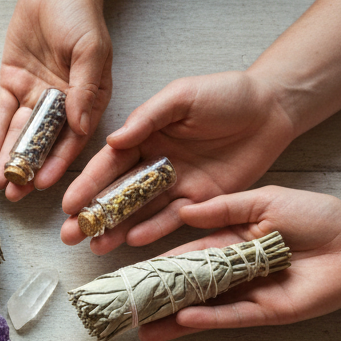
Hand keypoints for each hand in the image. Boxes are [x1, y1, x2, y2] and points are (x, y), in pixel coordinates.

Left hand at [0, 0, 111, 200]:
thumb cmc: (81, 16)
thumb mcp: (91, 49)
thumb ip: (86, 87)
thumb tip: (82, 125)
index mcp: (87, 102)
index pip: (72, 140)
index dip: (58, 163)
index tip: (44, 184)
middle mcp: (62, 105)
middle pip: (43, 143)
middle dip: (28, 169)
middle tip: (14, 194)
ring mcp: (35, 95)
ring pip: (20, 132)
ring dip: (9, 157)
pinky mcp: (12, 84)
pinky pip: (2, 112)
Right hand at [62, 71, 297, 251]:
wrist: (272, 108)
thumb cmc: (226, 94)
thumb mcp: (182, 96)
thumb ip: (148, 117)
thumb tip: (113, 140)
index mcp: (144, 137)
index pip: (109, 164)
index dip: (88, 184)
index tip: (68, 204)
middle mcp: (155, 163)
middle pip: (117, 193)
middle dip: (93, 215)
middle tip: (69, 236)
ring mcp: (176, 185)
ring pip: (140, 211)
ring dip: (116, 229)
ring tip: (94, 247)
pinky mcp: (201, 201)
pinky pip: (173, 218)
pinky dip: (154, 230)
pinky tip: (132, 241)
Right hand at [132, 187, 340, 340]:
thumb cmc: (318, 216)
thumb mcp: (266, 200)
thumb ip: (225, 209)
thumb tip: (186, 210)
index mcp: (228, 242)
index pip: (183, 256)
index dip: (154, 266)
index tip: (126, 275)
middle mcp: (232, 272)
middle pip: (186, 289)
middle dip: (155, 301)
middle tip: (123, 312)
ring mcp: (248, 294)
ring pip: (203, 309)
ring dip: (173, 320)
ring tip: (143, 331)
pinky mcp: (268, 312)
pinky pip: (233, 316)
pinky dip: (209, 319)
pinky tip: (184, 321)